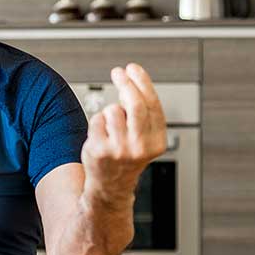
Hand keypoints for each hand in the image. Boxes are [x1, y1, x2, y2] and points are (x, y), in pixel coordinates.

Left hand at [81, 63, 167, 201]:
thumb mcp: (144, 136)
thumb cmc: (127, 156)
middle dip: (126, 83)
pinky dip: (98, 122)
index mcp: (157, 141)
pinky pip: (97, 120)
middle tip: (118, 72)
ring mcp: (119, 150)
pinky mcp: (99, 150)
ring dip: (110, 111)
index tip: (133, 68)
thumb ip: (142, 112)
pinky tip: (102, 134)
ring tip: (112, 124)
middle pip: (134, 104)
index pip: (152, 104)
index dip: (142, 82)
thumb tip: (131, 80)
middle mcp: (140, 147)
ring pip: (112, 110)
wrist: (111, 186)